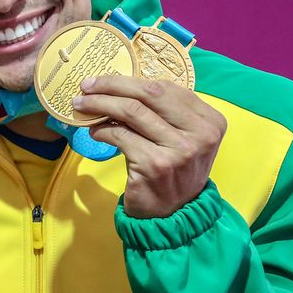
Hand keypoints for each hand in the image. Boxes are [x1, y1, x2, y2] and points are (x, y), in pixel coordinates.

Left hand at [74, 76, 226, 218]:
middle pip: (148, 94)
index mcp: (210, 120)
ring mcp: (179, 150)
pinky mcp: (156, 165)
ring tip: (82, 105)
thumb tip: (117, 85)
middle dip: (111, 85)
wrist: (174, 213)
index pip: (165, 88)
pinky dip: (101, 130)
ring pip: (131, 112)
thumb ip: (162, 113)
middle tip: (86, 85)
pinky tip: (94, 132)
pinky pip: (120, 136)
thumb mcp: (180, 138)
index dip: (129, 80)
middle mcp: (200, 133)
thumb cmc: (172, 169)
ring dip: (100, 105)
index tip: (103, 79)